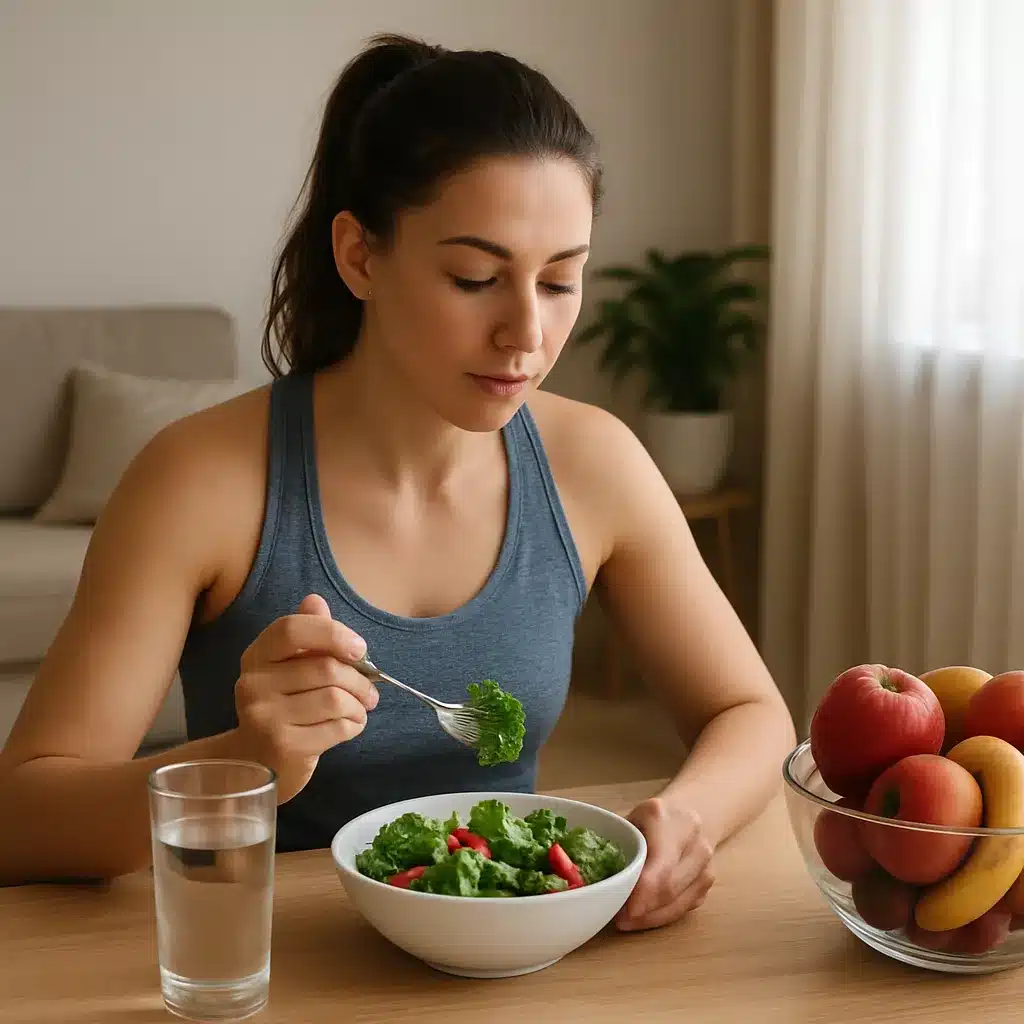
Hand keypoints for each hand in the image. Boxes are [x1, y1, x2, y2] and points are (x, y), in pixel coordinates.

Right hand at [232, 594, 378, 803]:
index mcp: (257, 656)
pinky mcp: (283, 746)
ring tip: (360, 709)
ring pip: (335, 699)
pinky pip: (338, 727)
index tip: (359, 649)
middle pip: (326, 668)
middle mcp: (253, 684)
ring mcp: (265, 717)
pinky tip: (350, 726)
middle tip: (370, 691)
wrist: (258, 761)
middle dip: (360, 680)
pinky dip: (355, 725)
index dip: (333, 633)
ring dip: (360, 705)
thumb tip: (315, 600)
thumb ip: (309, 634)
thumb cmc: (286, 705)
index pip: (292, 629)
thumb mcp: (293, 666)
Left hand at [614, 797, 714, 931]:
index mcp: (670, 821)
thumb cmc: (653, 818)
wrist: (693, 811)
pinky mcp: (707, 884)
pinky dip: (660, 917)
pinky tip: (642, 916)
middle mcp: (695, 843)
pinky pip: (683, 909)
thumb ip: (616, 843)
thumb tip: (593, 878)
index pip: (661, 866)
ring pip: (678, 904)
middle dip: (642, 910)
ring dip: (650, 918)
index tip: (622, 911)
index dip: (642, 893)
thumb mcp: (631, 818)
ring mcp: (706, 865)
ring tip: (626, 920)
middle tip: (617, 918)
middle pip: (670, 889)